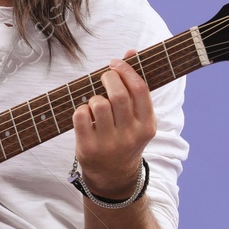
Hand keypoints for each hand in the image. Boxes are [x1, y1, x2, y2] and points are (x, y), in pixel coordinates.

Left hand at [73, 49, 155, 197]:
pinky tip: (86, 116)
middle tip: (105, 77)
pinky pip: (81, 115)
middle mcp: (131, 136)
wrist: (113, 176)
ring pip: (98, 103)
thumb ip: (135, 85)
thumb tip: (131, 51)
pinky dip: (81, 109)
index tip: (115, 62)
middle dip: (108, 78)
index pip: (140, 89)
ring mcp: (109, 144)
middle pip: (118, 94)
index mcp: (147, 126)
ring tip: (96, 104)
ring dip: (94, 97)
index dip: (126, 70)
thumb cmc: (125, 137)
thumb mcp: (137, 117)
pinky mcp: (88, 148)